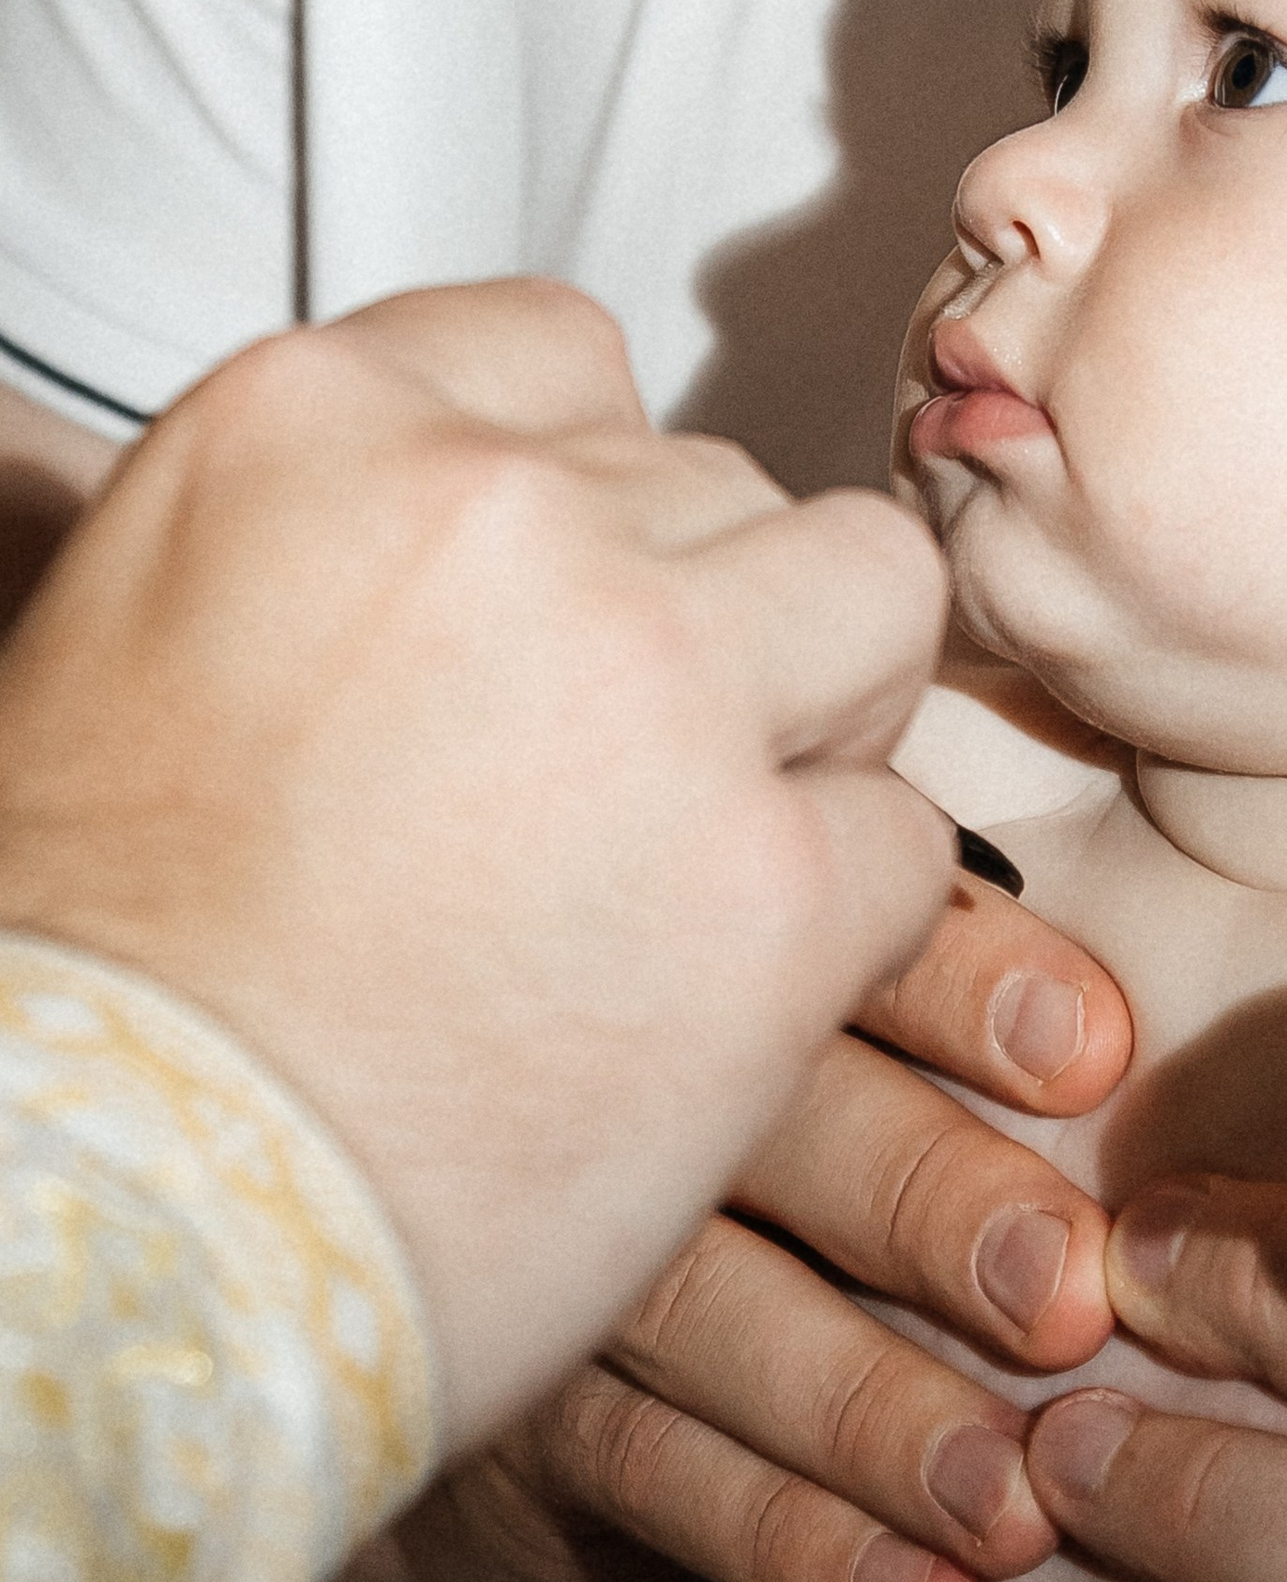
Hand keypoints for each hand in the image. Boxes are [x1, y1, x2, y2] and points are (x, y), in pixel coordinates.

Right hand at [0, 283, 955, 1450]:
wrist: (94, 1225)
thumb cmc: (89, 979)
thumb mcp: (127, 654)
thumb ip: (318, 548)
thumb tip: (435, 541)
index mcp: (315, 422)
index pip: (564, 356)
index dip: (595, 506)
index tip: (568, 618)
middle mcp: (501, 511)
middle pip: (730, 490)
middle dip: (710, 629)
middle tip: (623, 791)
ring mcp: (656, 686)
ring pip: (874, 610)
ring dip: (814, 733)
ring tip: (691, 876)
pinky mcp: (769, 886)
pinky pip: (903, 839)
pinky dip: (837, 928)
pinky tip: (706, 1015)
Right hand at [352, 858, 1132, 1581]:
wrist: (401, 1258)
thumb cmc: (715, 1120)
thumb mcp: (800, 1011)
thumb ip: (929, 969)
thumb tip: (1130, 1008)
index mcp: (731, 953)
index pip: (850, 940)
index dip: (967, 986)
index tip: (1093, 1056)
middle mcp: (630, 1083)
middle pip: (780, 1122)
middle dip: (929, 1204)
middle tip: (1066, 1301)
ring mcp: (555, 1254)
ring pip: (711, 1316)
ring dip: (874, 1415)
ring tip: (1013, 1500)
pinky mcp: (512, 1416)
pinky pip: (651, 1478)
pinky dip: (790, 1546)